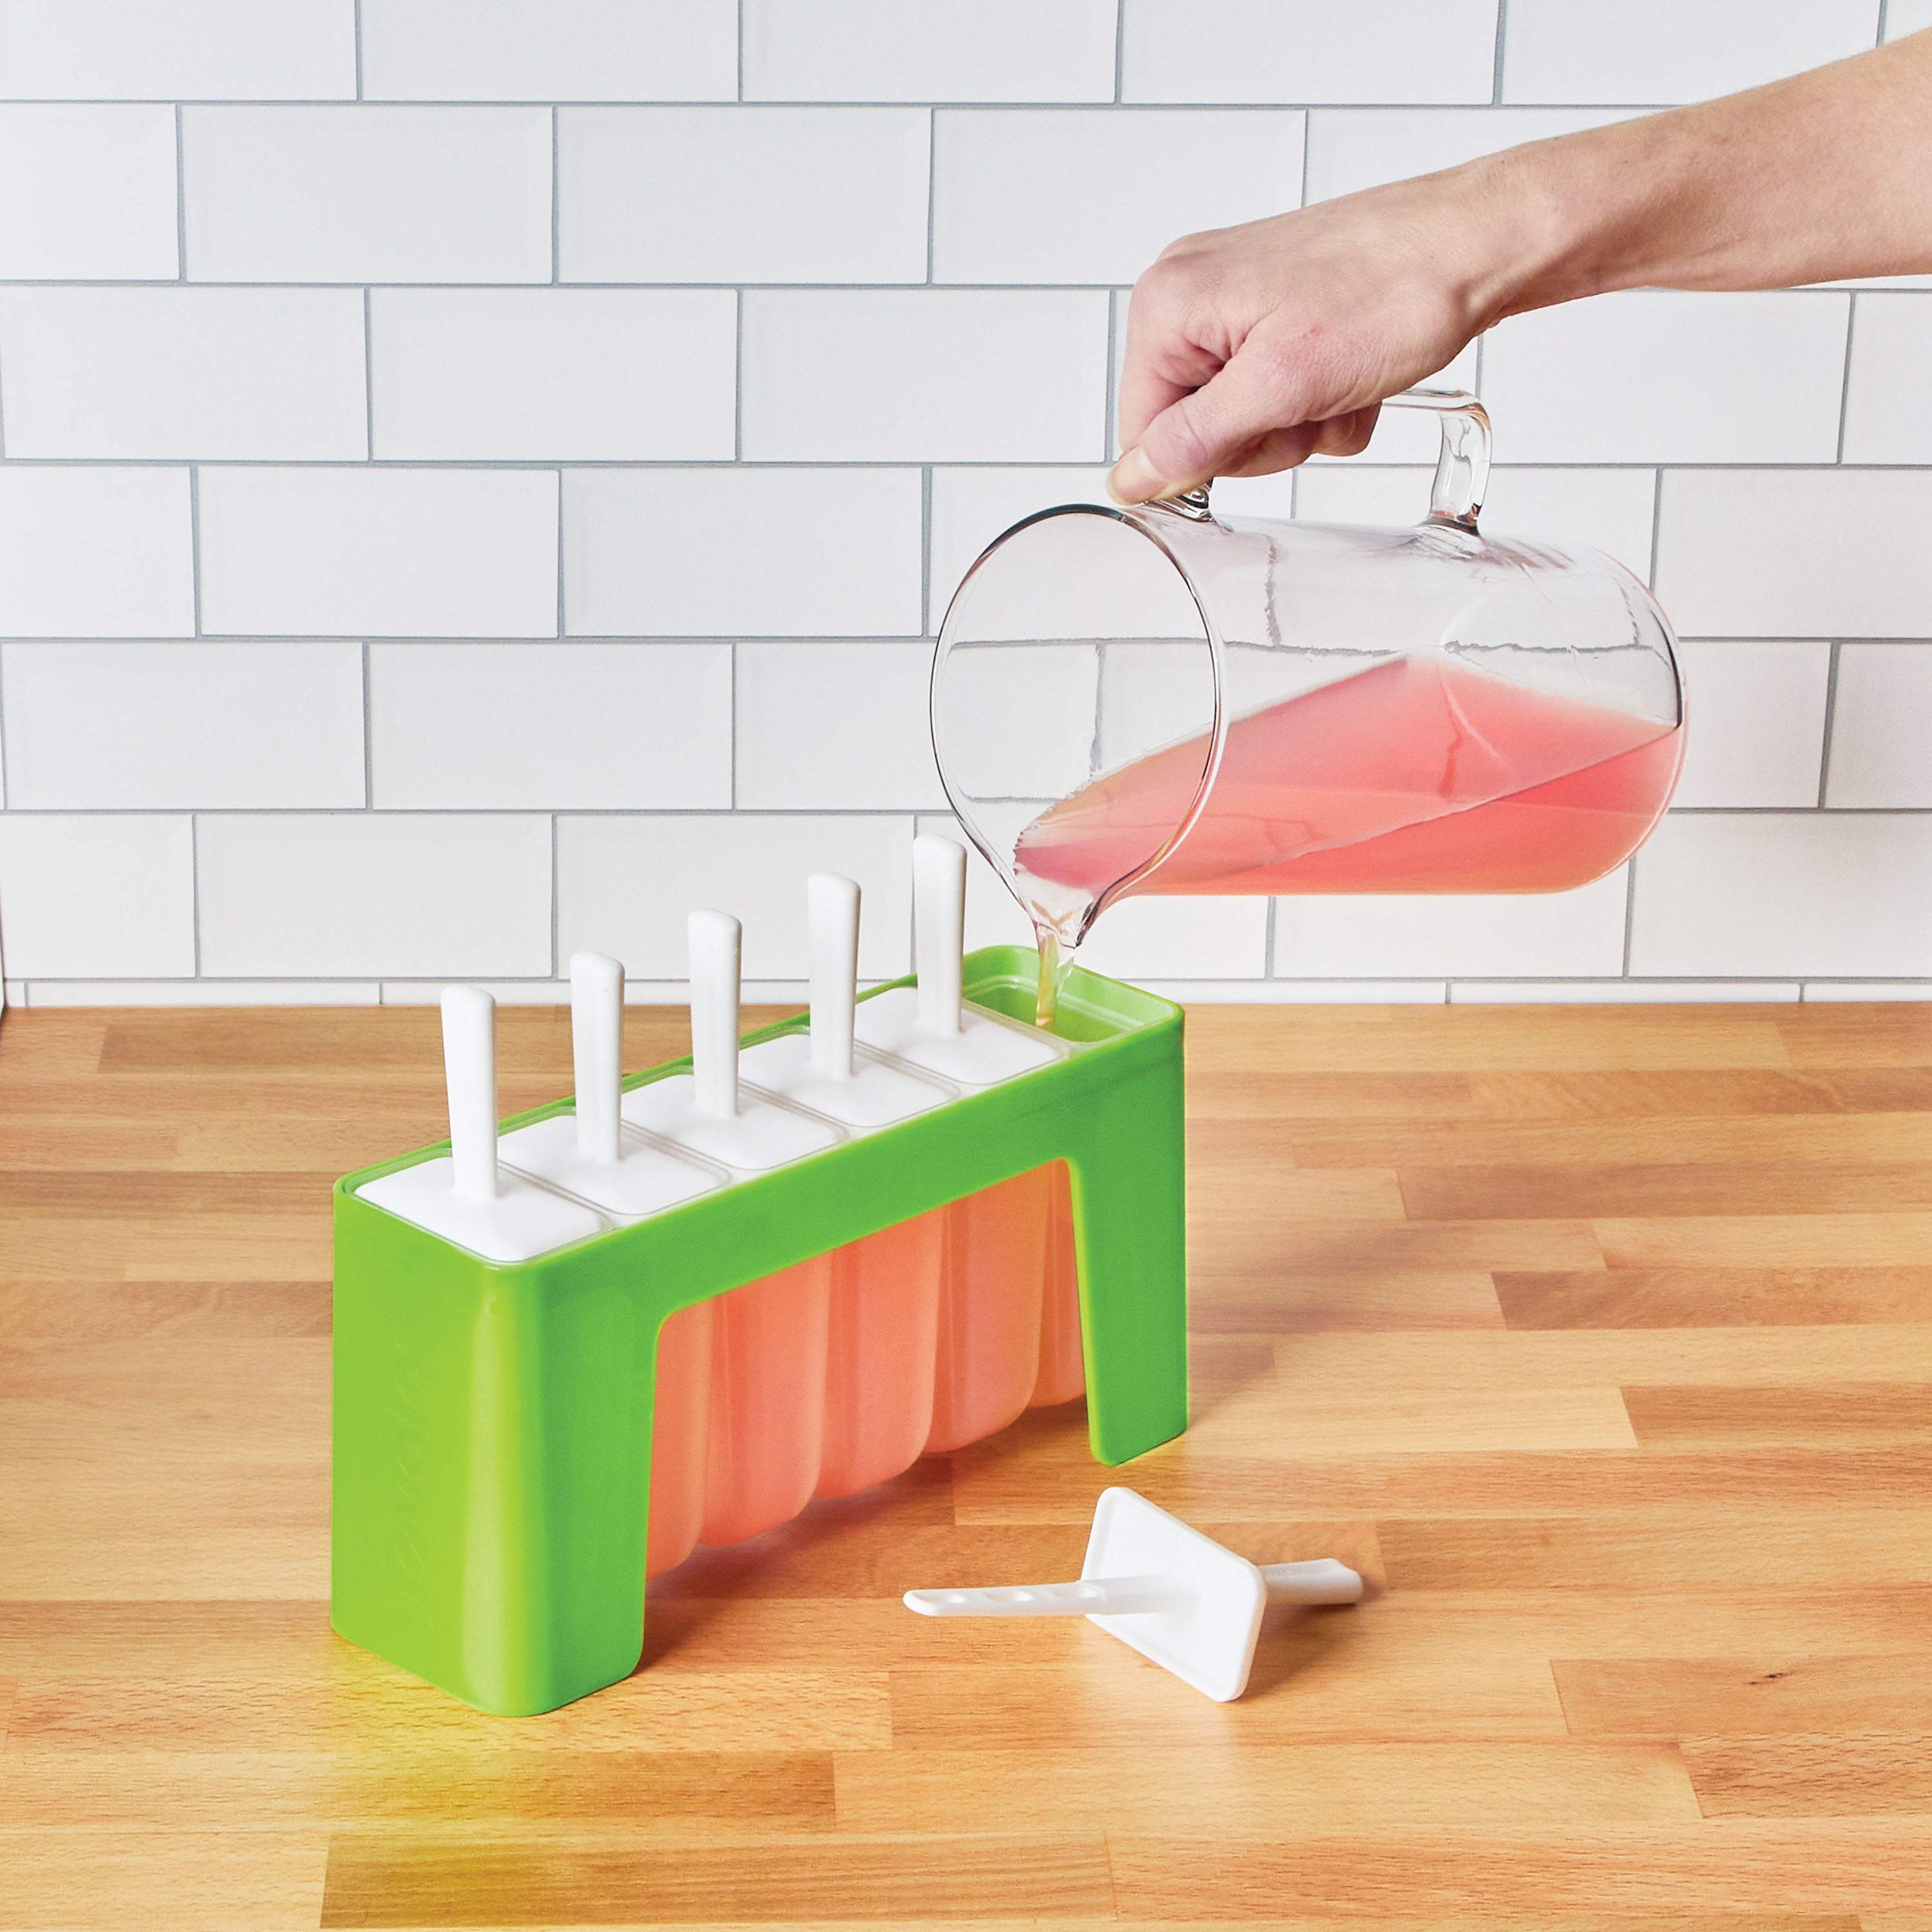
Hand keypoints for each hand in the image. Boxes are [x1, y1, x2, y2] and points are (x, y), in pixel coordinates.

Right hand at [1108, 170, 1518, 504]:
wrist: (1477, 244)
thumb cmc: (1394, 288)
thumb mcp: (1281, 385)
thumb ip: (1196, 440)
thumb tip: (1131, 480)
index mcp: (1169, 304)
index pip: (1144, 434)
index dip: (1208, 458)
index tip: (1266, 430)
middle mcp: (1191, 292)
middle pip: (1193, 428)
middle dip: (1263, 435)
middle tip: (1312, 398)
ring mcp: (1235, 298)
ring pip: (1242, 417)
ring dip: (1300, 420)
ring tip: (1340, 380)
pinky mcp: (1277, 308)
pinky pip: (1277, 390)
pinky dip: (1320, 397)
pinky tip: (1353, 370)